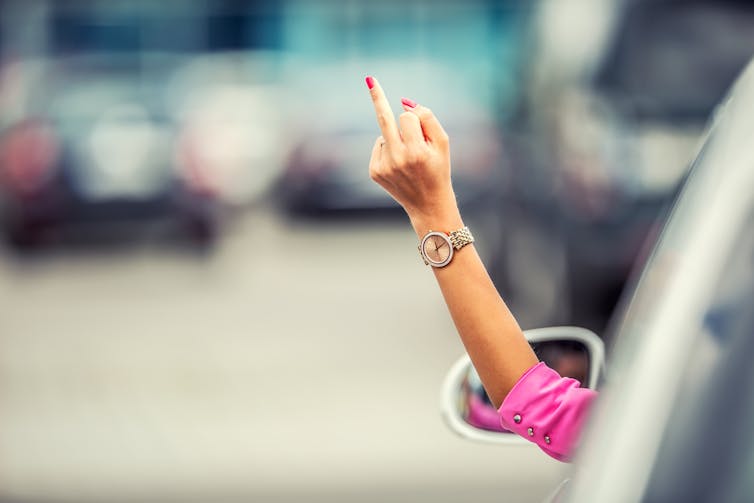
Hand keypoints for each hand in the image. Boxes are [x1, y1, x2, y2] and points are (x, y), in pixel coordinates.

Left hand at [365, 76, 461, 234]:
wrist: (429, 204)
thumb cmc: (438, 169)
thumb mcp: (443, 143)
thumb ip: (427, 119)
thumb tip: (403, 102)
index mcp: (416, 152)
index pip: (407, 117)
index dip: (415, 119)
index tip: (403, 102)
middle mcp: (398, 159)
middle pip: (385, 119)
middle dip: (378, 98)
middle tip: (370, 79)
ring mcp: (384, 166)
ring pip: (386, 134)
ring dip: (397, 139)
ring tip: (410, 160)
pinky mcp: (374, 172)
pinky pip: (379, 146)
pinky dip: (389, 149)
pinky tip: (399, 165)